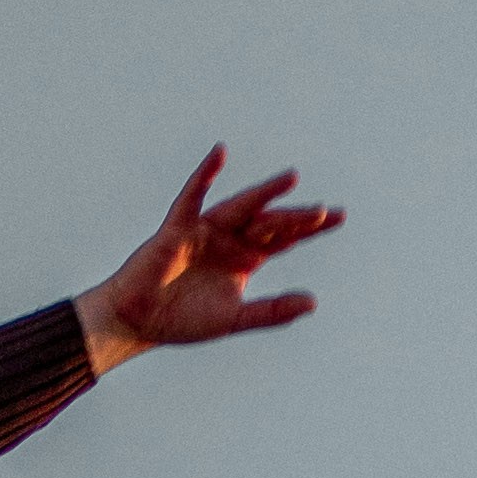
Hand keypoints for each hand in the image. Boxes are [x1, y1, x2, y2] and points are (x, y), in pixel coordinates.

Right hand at [78, 145, 341, 367]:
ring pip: (242, 209)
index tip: (338, 217)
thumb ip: (272, 311)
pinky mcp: (178, 227)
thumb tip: (313, 302)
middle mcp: (229, 239)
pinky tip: (219, 154)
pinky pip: (192, 197)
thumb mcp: (235, 318)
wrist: (138, 323)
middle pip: (269, 223)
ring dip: (265, 194)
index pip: (283, 239)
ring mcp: (205, 231)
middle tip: (326, 213)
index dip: (309, 229)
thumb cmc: (182, 320)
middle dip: (296, 217)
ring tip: (291, 179)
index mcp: (244, 259)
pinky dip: (203, 175)